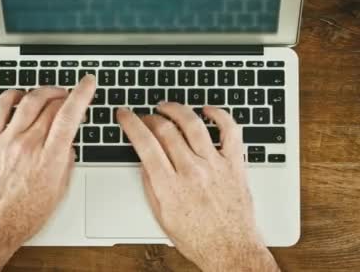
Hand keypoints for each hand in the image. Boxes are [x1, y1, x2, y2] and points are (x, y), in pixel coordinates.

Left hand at [0, 76, 95, 271]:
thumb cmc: (26, 214)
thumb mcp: (60, 190)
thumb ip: (67, 161)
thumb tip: (67, 142)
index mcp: (50, 158)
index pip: (69, 115)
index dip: (82, 93)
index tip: (88, 82)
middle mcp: (28, 145)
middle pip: (51, 105)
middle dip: (66, 96)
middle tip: (71, 97)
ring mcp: (6, 140)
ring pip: (29, 101)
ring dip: (44, 91)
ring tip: (51, 93)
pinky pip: (0, 107)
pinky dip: (13, 95)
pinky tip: (21, 96)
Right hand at [117, 104, 278, 271]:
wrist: (231, 250)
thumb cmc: (198, 239)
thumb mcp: (161, 216)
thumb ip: (150, 185)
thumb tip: (144, 160)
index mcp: (169, 186)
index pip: (144, 143)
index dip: (130, 123)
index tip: (125, 114)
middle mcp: (191, 171)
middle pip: (164, 130)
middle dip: (149, 117)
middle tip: (144, 116)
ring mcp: (214, 165)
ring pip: (193, 124)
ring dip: (176, 109)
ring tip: (167, 107)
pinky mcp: (234, 164)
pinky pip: (230, 130)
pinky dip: (219, 115)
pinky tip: (207, 111)